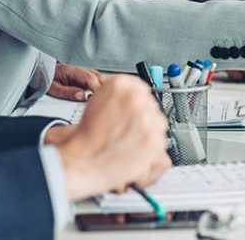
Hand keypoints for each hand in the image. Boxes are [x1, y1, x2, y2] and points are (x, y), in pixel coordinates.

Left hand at [47, 63, 104, 100]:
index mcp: (72, 69)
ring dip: (101, 88)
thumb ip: (67, 92)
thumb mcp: (53, 89)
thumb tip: (82, 96)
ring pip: (98, 78)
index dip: (96, 87)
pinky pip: (95, 80)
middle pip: (97, 77)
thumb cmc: (45, 80)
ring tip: (100, 100)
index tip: (99, 97)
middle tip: (101, 101)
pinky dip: (98, 87)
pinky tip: (97, 96)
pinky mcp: (83, 76)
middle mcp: (79, 68)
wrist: (39, 75)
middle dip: (102, 88)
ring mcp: (82, 71)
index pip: (89, 77)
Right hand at [52, 76, 170, 200]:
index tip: (134, 110)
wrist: (84, 160)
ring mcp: (147, 119)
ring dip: (148, 130)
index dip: (137, 103)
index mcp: (121, 85)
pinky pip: (160, 139)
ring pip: (158, 121)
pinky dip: (150, 146)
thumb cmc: (89, 135)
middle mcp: (136, 98)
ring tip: (129, 139)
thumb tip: (136, 94)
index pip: (141, 87)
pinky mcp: (155, 139)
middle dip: (142, 117)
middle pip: (151, 105)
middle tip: (127, 128)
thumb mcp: (99, 99)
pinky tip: (134, 147)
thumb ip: (121, 93)